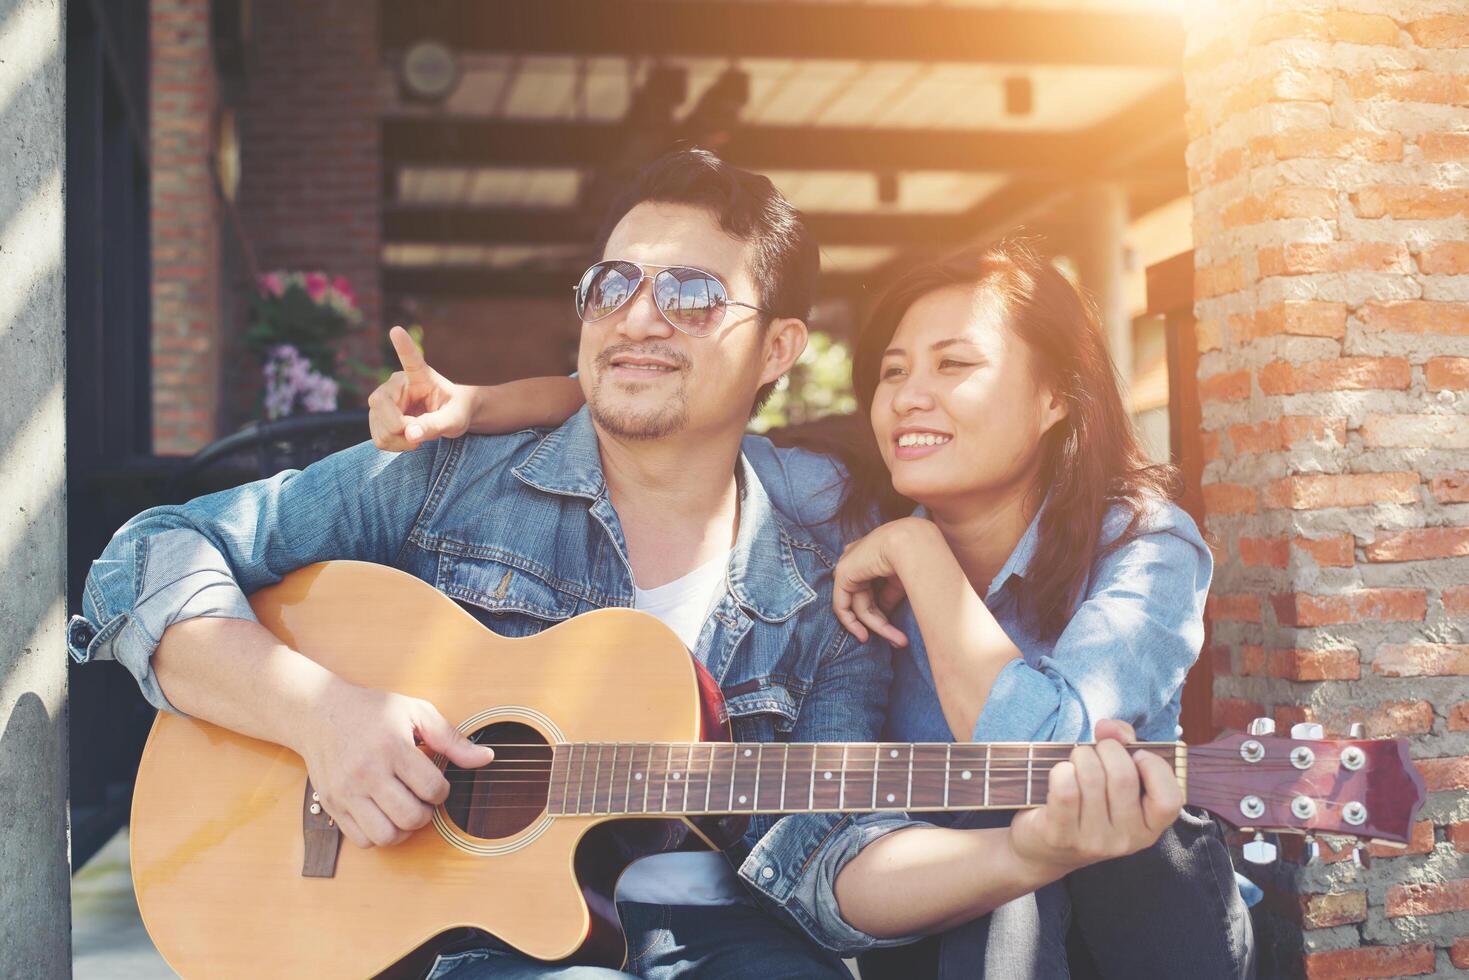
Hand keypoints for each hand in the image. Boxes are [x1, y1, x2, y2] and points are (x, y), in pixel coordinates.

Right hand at [291, 680, 494, 848]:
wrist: (319, 711)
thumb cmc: (372, 711)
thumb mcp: (416, 712)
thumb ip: (452, 738)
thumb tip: (486, 758)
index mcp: (392, 747)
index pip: (432, 788)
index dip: (443, 791)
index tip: (436, 783)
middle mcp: (367, 772)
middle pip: (411, 817)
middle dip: (426, 813)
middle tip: (423, 799)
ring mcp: (346, 792)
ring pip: (386, 836)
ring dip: (403, 829)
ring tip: (404, 809)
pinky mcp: (332, 805)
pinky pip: (362, 840)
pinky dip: (379, 835)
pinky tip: (383, 815)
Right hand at [367, 326, 474, 450]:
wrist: (447, 416)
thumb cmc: (455, 411)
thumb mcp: (454, 419)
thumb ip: (435, 425)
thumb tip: (410, 435)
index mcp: (419, 375)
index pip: (410, 358)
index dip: (403, 346)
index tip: (397, 329)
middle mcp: (395, 384)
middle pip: (380, 405)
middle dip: (398, 427)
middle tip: (420, 434)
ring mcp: (383, 401)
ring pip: (380, 428)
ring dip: (400, 442)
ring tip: (419, 435)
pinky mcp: (378, 418)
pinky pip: (379, 440)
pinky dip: (395, 446)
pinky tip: (408, 439)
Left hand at [832, 518, 938, 646]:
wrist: (913, 543)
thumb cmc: (914, 556)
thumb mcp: (899, 580)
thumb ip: (888, 595)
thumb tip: (884, 612)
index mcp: (868, 555)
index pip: (868, 588)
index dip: (879, 610)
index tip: (892, 628)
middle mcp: (855, 559)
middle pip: (864, 600)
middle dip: (882, 623)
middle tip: (898, 640)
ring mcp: (848, 565)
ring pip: (858, 606)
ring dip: (878, 627)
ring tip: (899, 640)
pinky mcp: (843, 573)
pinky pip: (842, 606)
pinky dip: (852, 623)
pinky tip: (865, 636)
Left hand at [1007, 720, 1181, 875]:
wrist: (1045, 849)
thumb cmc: (1087, 805)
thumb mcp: (1115, 781)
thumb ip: (1124, 746)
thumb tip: (1109, 727)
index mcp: (1149, 828)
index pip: (1170, 799)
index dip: (1154, 766)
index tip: (1136, 755)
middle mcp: (1126, 840)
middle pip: (1123, 776)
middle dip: (1106, 749)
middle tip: (1094, 752)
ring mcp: (1094, 841)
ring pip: (1092, 777)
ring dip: (1081, 756)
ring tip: (1076, 762)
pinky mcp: (1061, 836)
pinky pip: (1065, 789)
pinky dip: (1061, 770)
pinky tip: (1060, 774)